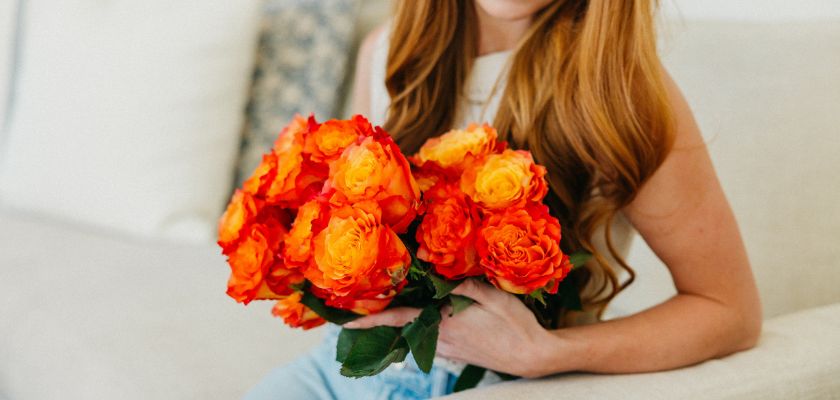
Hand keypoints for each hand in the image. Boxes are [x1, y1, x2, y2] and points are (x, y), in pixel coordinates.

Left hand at [343, 279, 559, 377]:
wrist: (533, 357)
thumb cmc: (516, 325)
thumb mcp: (495, 296)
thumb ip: (466, 284)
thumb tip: (441, 273)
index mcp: (445, 321)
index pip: (399, 319)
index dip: (371, 320)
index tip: (346, 322)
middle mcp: (441, 337)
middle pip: (403, 326)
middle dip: (382, 319)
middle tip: (359, 309)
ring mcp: (449, 347)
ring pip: (417, 332)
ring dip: (403, 323)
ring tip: (389, 308)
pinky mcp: (458, 352)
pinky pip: (432, 339)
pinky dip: (422, 328)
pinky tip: (427, 317)